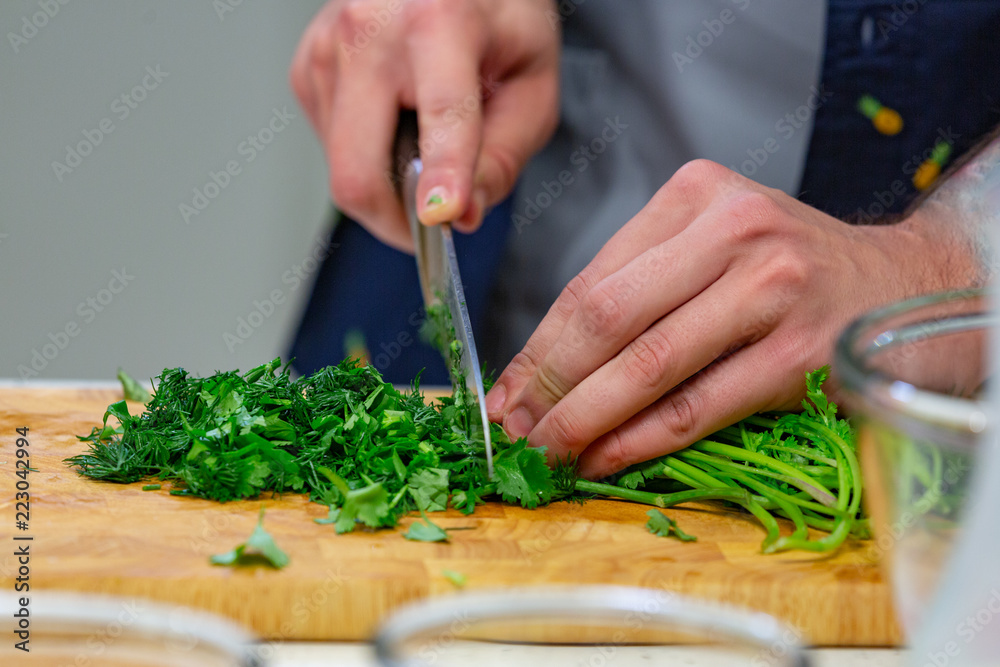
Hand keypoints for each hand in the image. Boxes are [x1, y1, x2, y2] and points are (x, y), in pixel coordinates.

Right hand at [290, 0, 559, 250]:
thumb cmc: (495, 22)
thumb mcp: (530, 86)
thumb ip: (503, 157)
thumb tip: (462, 215)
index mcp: (438, 18)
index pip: (442, 112)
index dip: (442, 174)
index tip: (439, 217)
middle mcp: (367, 29)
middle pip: (358, 168)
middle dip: (397, 219)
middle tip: (434, 225)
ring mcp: (326, 49)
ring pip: (344, 169)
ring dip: (387, 183)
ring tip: (425, 139)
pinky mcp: (307, 69)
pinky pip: (331, 149)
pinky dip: (367, 156)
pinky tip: (396, 120)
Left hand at [484, 159, 979, 478]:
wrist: (896, 283)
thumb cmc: (786, 265)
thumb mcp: (713, 238)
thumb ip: (638, 279)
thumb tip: (547, 363)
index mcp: (697, 195)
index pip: (592, 280)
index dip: (537, 345)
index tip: (505, 391)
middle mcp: (735, 231)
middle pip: (608, 319)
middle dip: (548, 384)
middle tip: (514, 429)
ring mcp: (772, 291)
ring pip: (648, 367)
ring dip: (584, 419)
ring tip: (548, 451)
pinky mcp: (799, 355)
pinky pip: (697, 407)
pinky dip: (641, 440)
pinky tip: (606, 458)